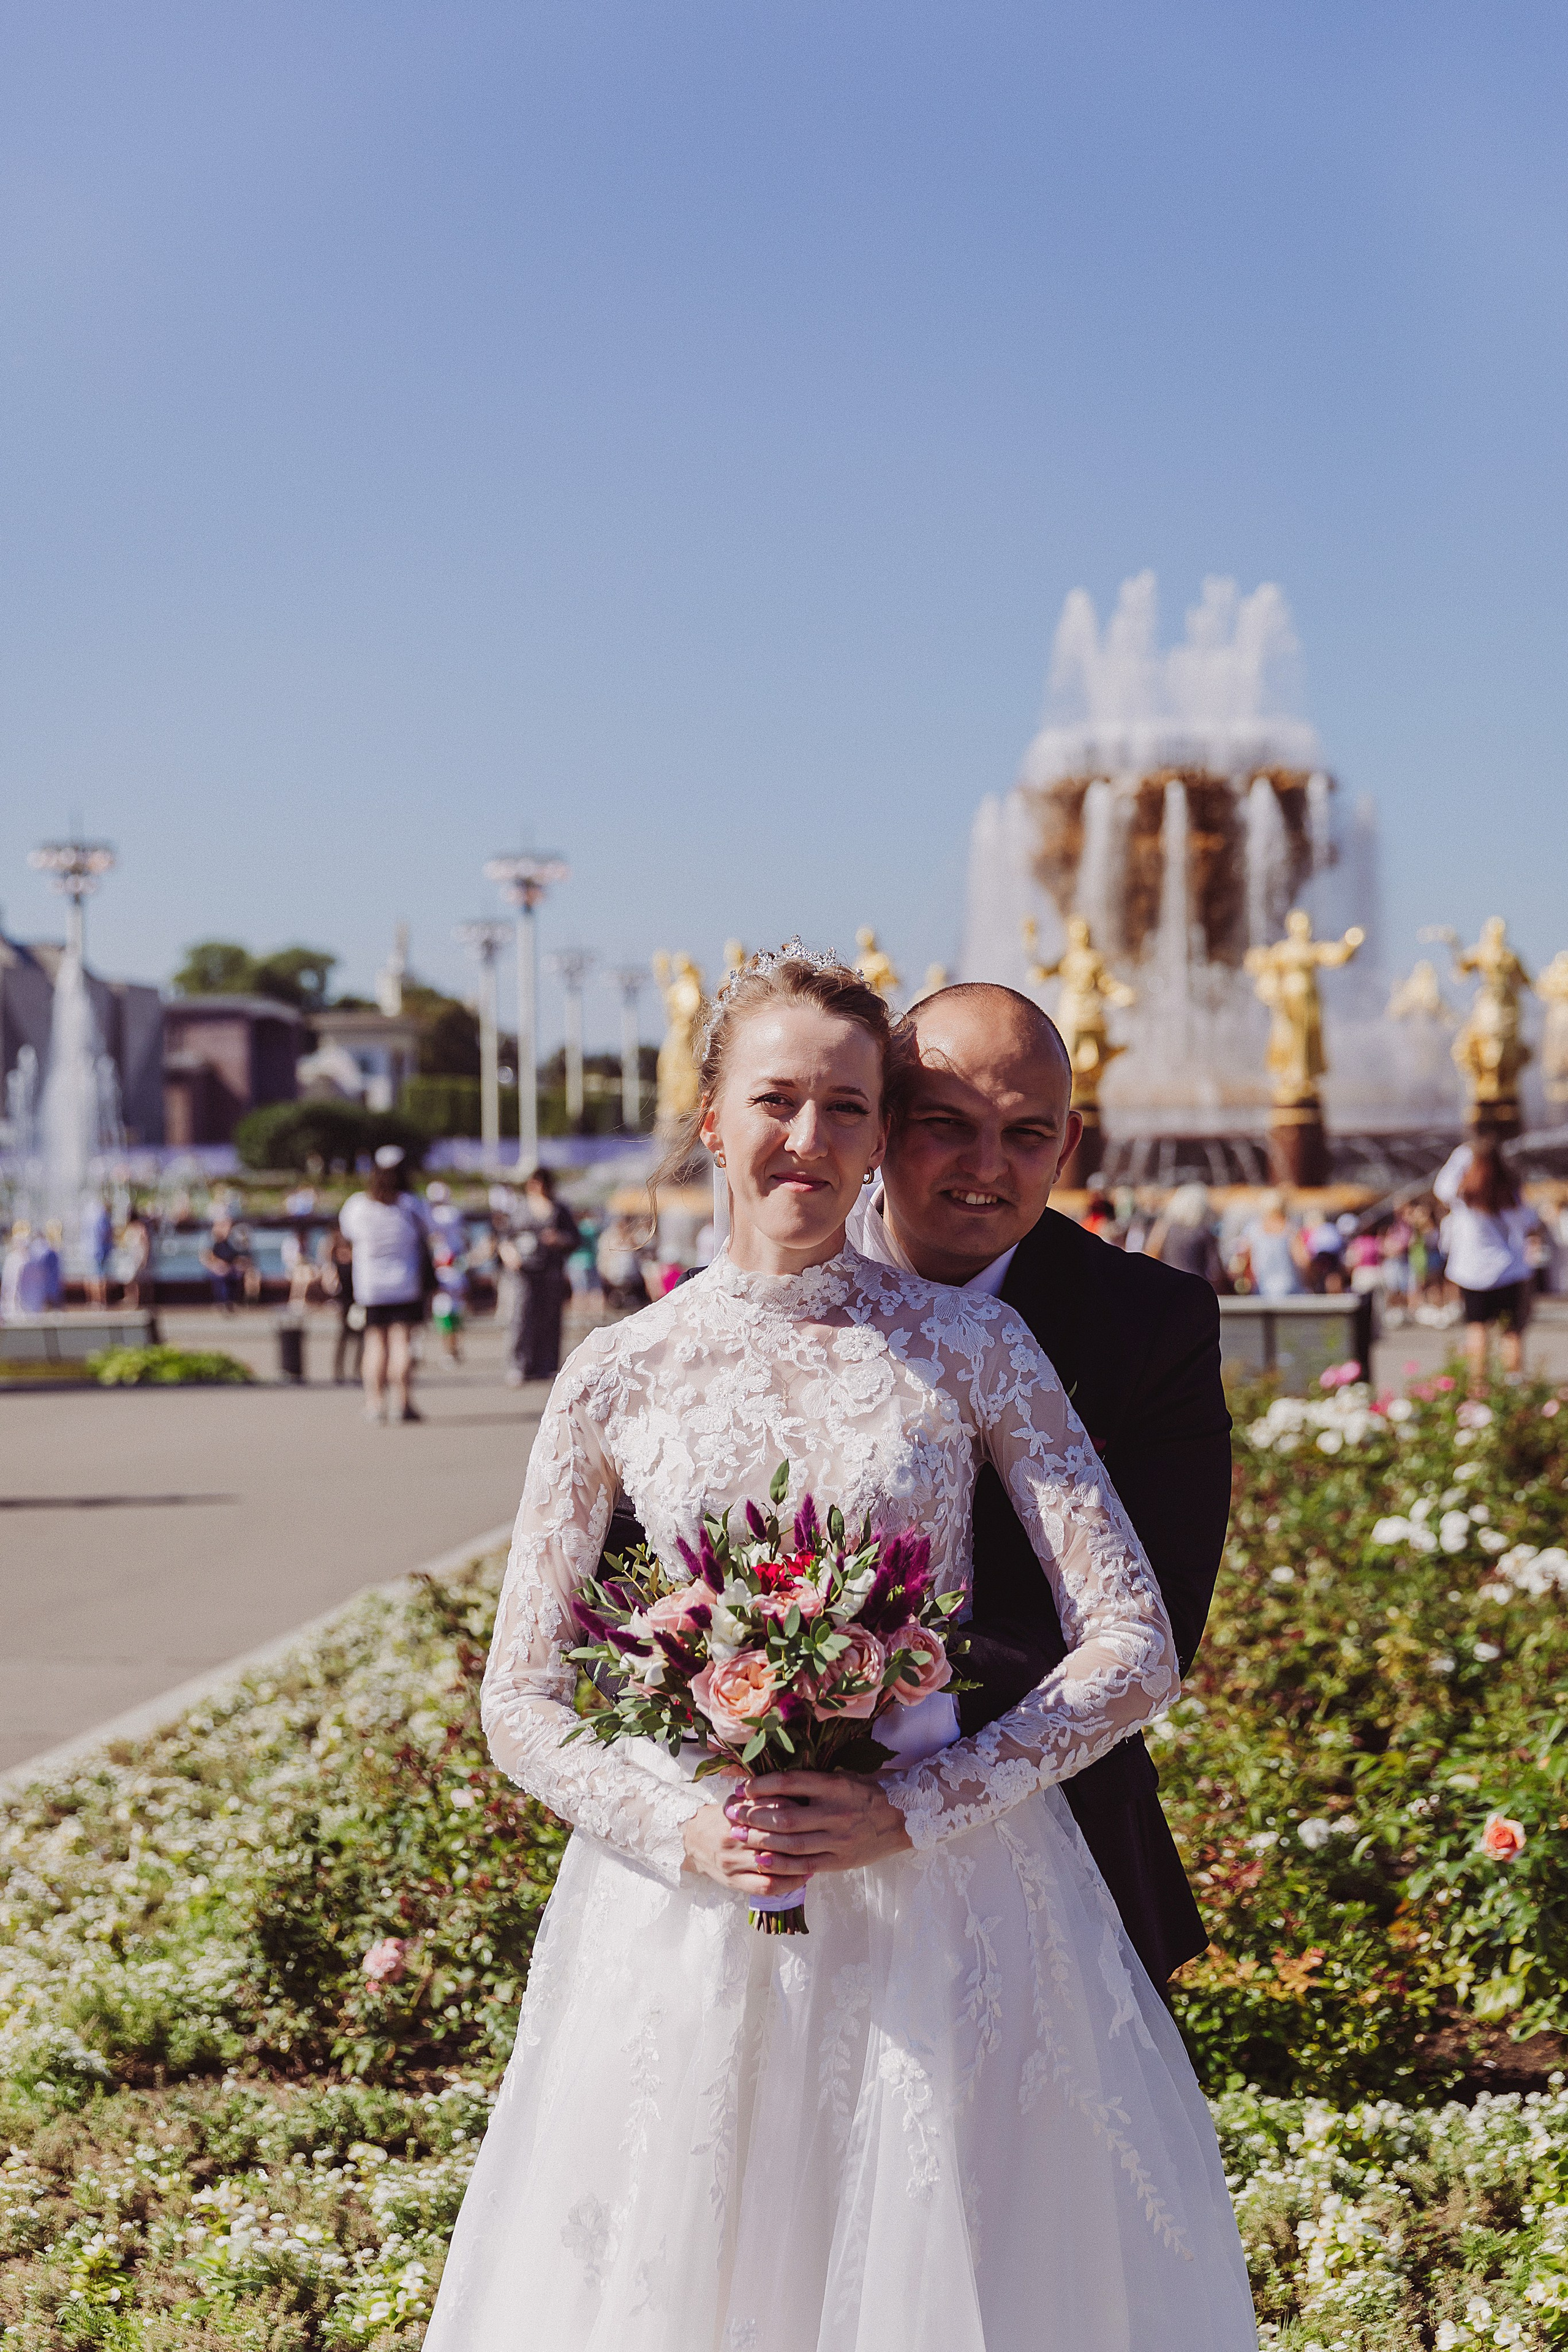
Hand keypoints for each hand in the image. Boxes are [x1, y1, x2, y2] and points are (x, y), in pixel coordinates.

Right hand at [681, 1778, 809, 1899]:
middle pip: (771, 1837)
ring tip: (818, 1855)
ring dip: (798, 1861)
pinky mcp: (734, 1883)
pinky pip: (766, 1886)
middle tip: (822, 1832)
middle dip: (798, 1835)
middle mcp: (731, 1838)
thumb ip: (759, 1797)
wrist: (691, 1841)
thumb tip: (796, 1791)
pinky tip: (804, 1875)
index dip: (791, 1809)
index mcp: (732, 1814)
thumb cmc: (722, 1818)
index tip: (811, 1808)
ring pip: (772, 1864)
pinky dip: (788, 1883)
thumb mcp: (736, 1800)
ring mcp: (732, 1863)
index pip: (766, 1810)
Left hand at [722, 1770, 912, 1877]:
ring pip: (792, 1842)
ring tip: (740, 1835)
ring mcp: (839, 1839)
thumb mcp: (842, 1777)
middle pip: (786, 1815)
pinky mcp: (840, 1861)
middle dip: (754, 1815)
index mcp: (835, 1786)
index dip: (762, 1785)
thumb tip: (772, 1782)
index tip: (743, 1788)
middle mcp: (836, 1812)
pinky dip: (781, 1864)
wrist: (902, 1819)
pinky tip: (761, 1860)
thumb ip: (812, 1781)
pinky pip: (805, 1864)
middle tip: (732, 1814)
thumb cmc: (867, 1792)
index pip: (790, 1782)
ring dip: (761, 1840)